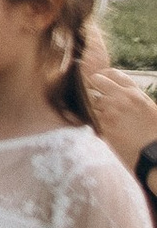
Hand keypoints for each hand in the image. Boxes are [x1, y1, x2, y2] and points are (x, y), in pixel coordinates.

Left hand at [81, 21, 156, 171]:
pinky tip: (79, 116)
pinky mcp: (103, 125)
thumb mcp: (148, 109)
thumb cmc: (153, 134)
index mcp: (134, 93)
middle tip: (87, 92)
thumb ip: (131, 98)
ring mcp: (111, 110)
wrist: (154, 153)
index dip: (103, 76)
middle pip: (96, 80)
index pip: (113, 74)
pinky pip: (87, 115)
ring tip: (83, 106)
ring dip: (86, 102)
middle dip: (91, 85)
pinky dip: (83, 116)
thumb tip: (116, 93)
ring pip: (89, 97)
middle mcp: (121, 98)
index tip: (97, 81)